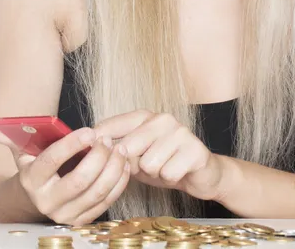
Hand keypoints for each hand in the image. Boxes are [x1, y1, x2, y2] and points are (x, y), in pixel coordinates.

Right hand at [0, 117, 130, 224]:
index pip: (52, 162)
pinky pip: (107, 201)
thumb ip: (10, 135)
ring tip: (119, 147)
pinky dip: (119, 181)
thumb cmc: (34, 167)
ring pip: (96, 191)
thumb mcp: (21, 152)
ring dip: (113, 168)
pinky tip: (124, 163)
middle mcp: (48, 202)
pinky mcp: (82, 219)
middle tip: (108, 139)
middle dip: (98, 157)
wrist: (35, 199)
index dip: (72, 145)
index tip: (90, 130)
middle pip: (79, 180)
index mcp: (32, 180)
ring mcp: (66, 214)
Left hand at [93, 110, 224, 200]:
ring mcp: (180, 131)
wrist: (201, 174)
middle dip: (135, 165)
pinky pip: (168, 173)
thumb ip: (119, 150)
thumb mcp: (136, 156)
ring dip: (155, 174)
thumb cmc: (164, 163)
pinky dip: (171, 178)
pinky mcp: (194, 149)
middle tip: (149, 166)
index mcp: (145, 116)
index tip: (93, 154)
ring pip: (149, 164)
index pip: (111, 125)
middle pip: (129, 148)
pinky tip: (178, 171)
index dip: (99, 143)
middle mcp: (162, 119)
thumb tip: (95, 148)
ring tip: (165, 167)